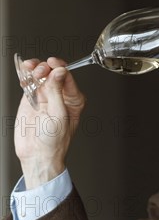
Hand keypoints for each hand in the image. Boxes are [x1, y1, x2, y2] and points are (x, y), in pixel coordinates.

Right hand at [14, 57, 85, 188]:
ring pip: (40, 74)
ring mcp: (45, 96)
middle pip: (53, 72)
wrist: (37, 155)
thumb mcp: (58, 115)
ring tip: (30, 71)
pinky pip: (29, 82)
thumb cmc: (53, 142)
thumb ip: (57, 92)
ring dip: (34, 68)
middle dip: (45, 68)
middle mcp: (60, 95)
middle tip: (39, 73)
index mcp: (73, 99)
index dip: (59, 67)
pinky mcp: (32, 99)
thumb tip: (59, 72)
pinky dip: (25, 76)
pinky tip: (24, 77)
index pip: (67, 76)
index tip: (51, 64)